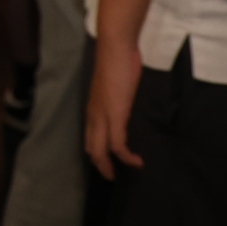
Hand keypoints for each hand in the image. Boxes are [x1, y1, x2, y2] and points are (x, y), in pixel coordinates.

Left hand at [84, 36, 145, 179]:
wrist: (115, 49)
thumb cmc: (117, 63)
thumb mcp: (115, 87)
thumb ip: (116, 99)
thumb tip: (123, 106)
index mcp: (92, 109)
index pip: (90, 137)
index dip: (96, 153)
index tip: (106, 163)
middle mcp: (93, 115)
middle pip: (92, 148)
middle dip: (101, 165)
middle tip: (112, 177)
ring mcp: (102, 117)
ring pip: (100, 150)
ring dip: (111, 166)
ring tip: (125, 173)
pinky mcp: (114, 116)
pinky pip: (117, 144)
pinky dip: (126, 157)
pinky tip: (136, 161)